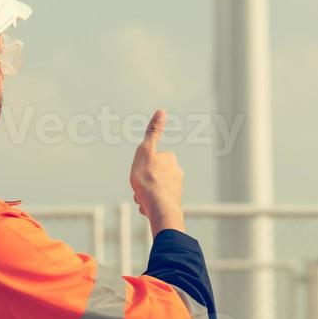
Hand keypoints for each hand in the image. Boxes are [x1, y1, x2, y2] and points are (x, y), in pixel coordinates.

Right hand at [129, 109, 184, 234]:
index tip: (141, 172)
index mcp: (170, 159)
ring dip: (144, 194)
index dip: (141, 166)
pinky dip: (149, 204)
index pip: (150, 159)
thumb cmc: (148, 178)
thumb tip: (161, 111)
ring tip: (143, 198)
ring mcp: (176, 188)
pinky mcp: (173, 203)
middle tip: (140, 187)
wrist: (159, 206)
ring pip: (152, 189)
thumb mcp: (146, 150)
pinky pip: (155, 202)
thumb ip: (153, 132)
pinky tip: (147, 207)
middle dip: (143, 182)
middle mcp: (176, 172)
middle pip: (151, 175)